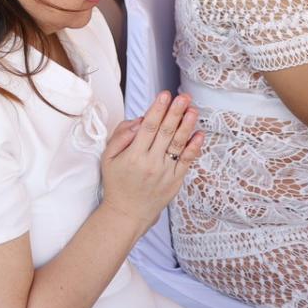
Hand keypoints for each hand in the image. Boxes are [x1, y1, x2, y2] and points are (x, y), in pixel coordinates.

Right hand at [101, 91, 202, 227]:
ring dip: (187, 126)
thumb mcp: (108, 158)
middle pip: (165, 132)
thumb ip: (121, 136)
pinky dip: (193, 147)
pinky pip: (186, 161)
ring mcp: (166, 172)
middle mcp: (151, 162)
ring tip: (193, 110)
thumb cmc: (116, 182)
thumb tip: (138, 120)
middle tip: (183, 97)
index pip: (148, 127)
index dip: (157, 109)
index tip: (164, 95)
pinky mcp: (176, 180)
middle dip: (175, 112)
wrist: (128, 212)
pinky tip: (199, 134)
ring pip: (178, 144)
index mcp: (133, 155)